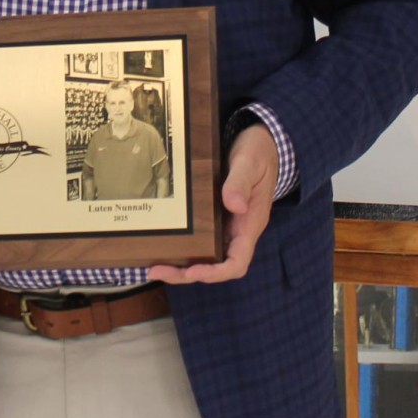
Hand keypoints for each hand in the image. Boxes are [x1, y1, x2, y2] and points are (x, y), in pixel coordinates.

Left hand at [148, 123, 276, 285]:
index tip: (192, 271)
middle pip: (217, 266)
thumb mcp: (250, 163)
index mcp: (250, 224)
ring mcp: (228, 225)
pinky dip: (185, 247)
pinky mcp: (218, 217)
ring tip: (154, 266)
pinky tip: (165, 244)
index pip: (237, 263)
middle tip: (157, 271)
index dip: (215, 272)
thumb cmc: (258, 152)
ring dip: (182, 265)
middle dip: (188, 273)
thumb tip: (235, 205)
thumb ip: (240, 183)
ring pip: (207, 256)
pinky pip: (202, 240)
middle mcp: (239, 230)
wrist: (262, 143)